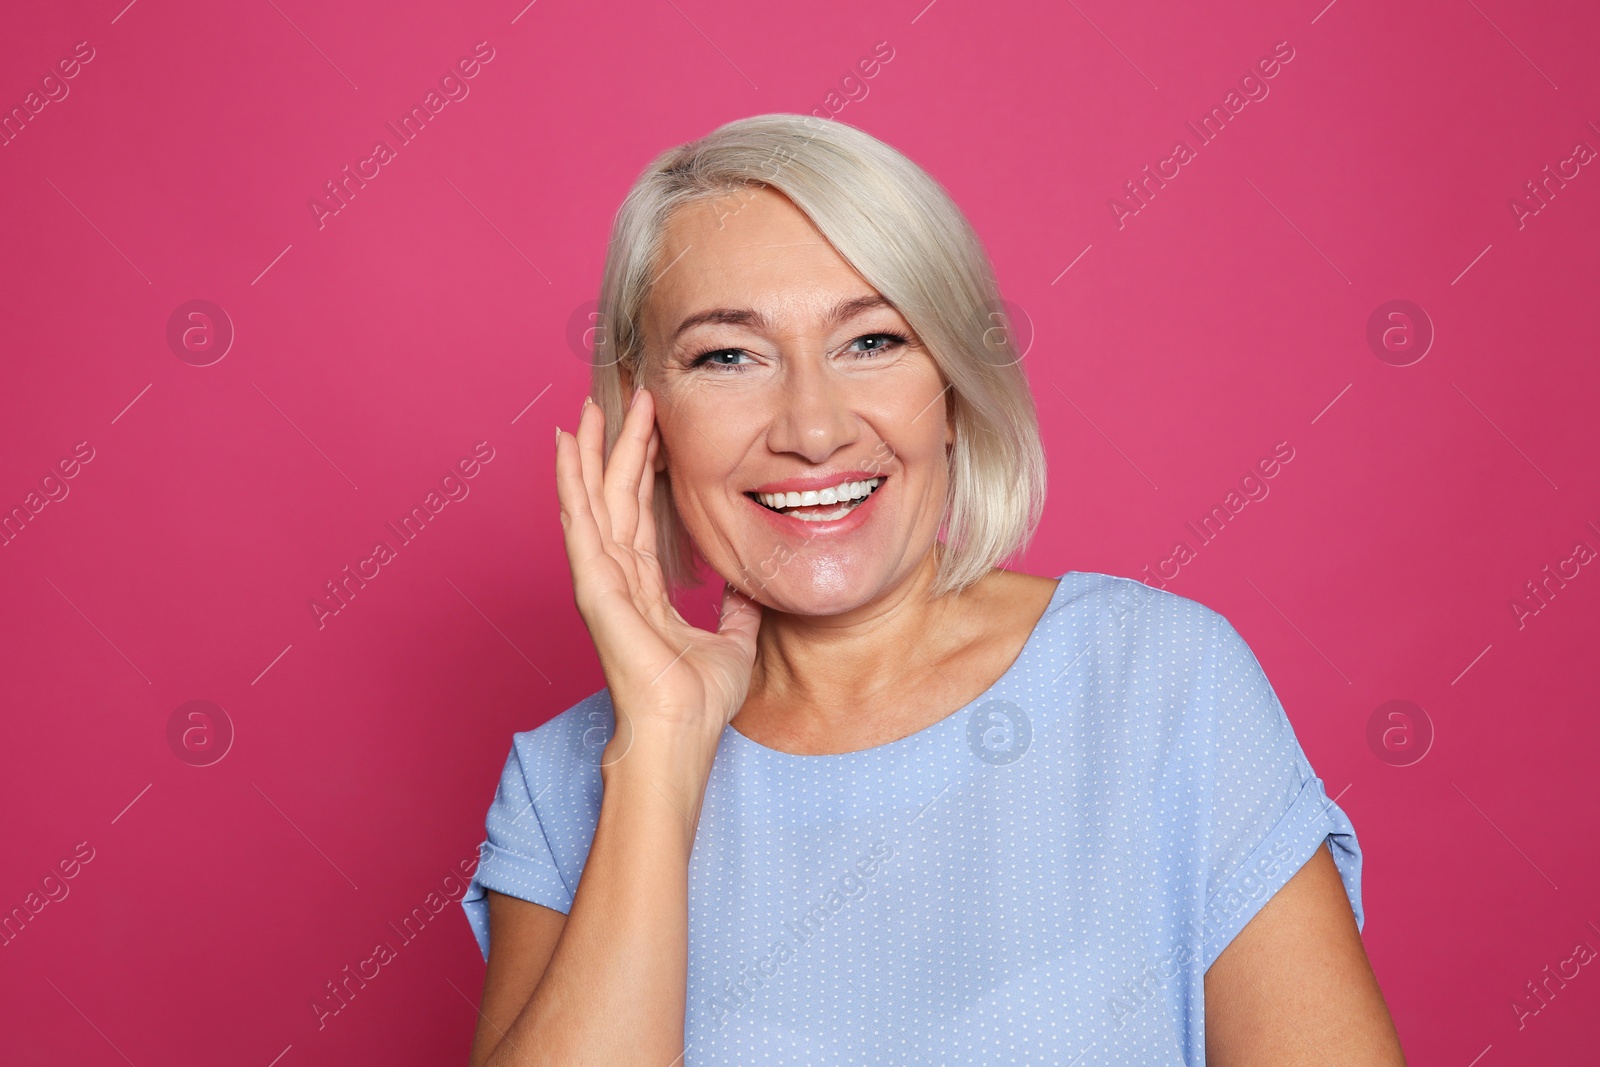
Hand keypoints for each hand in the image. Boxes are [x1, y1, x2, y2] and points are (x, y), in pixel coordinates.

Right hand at [554, 388, 762, 761]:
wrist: (682, 735)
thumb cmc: (698, 704)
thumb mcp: (734, 642)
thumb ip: (736, 611)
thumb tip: (748, 588)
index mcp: (644, 588)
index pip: (643, 514)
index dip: (647, 469)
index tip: (655, 428)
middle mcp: (617, 578)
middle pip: (615, 497)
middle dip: (618, 446)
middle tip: (622, 397)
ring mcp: (601, 581)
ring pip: (593, 501)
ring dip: (588, 453)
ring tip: (584, 409)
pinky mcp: (594, 587)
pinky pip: (582, 523)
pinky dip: (571, 482)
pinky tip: (565, 448)